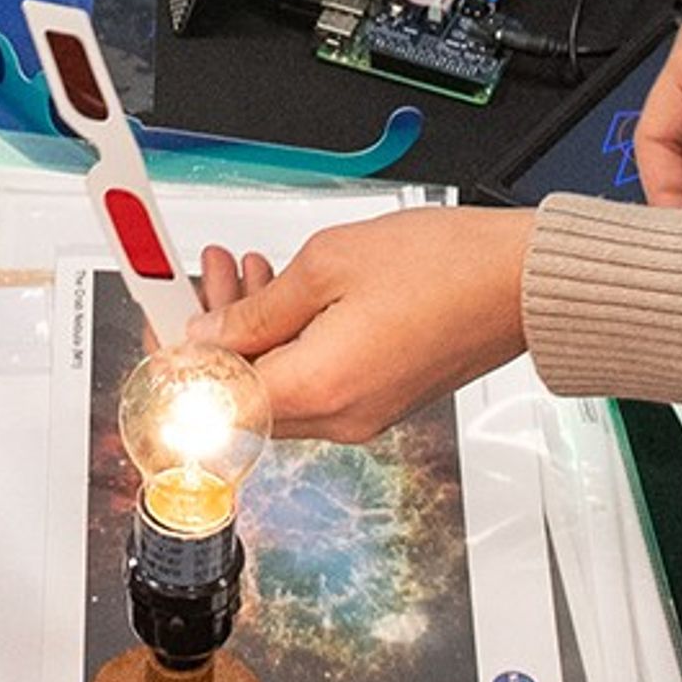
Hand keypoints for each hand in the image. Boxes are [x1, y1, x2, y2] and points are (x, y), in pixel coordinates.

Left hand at [182, 207, 534, 442]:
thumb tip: (208, 334)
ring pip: (276, 387)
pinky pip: (312, 383)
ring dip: (248, 334)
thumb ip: (257, 308)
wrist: (521, 282)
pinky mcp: (381, 399)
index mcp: (319, 388)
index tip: (160, 324)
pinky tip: (282, 291)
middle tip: (195, 282)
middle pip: (241, 397)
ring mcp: (363, 414)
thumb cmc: (446, 266)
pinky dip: (286, 342)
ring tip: (240, 270)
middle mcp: (340, 418)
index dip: (176, 364)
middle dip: (210, 337)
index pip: (214, 401)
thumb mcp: (328, 264)